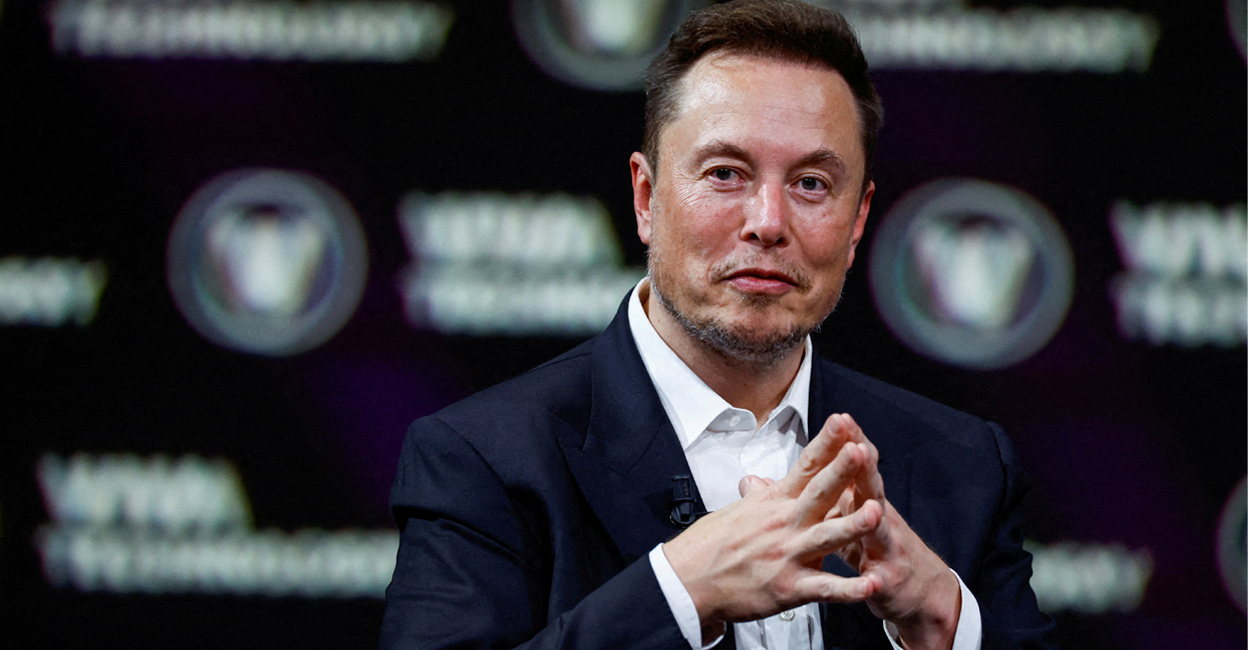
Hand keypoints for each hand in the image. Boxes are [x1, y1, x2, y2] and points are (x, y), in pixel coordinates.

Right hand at [662, 413, 884, 634]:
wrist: (688, 582)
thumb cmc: (708, 547)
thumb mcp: (734, 512)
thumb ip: (755, 496)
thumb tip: (755, 481)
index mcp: (774, 503)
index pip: (805, 466)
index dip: (827, 443)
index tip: (844, 422)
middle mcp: (784, 524)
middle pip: (819, 493)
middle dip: (842, 471)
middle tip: (861, 451)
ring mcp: (788, 555)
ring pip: (826, 537)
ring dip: (852, 525)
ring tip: (876, 512)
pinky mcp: (789, 588)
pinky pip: (824, 589)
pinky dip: (849, 589)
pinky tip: (871, 583)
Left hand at [831, 414, 961, 649]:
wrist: (920, 588)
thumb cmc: (876, 548)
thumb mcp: (845, 518)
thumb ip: (814, 497)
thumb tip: (777, 480)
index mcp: (859, 499)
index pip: (853, 466)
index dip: (846, 444)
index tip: (839, 419)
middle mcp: (877, 517)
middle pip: (869, 488)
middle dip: (862, 468)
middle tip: (856, 446)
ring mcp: (884, 547)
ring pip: (878, 531)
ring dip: (873, 518)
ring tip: (871, 508)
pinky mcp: (886, 580)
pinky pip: (879, 581)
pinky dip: (873, 582)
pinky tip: (874, 580)